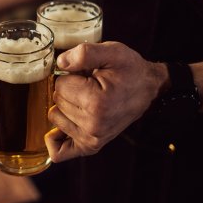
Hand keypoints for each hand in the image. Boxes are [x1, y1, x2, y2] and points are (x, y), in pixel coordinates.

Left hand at [45, 42, 166, 162]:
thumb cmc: (129, 70)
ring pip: (54, 117)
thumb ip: (84, 53)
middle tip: (89, 86)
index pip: (60, 84)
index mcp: (97, 102)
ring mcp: (92, 139)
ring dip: (65, 107)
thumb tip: (60, 63)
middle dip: (68, 89)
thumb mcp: (112, 52)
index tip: (87, 75)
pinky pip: (58, 151)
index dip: (71, 75)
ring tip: (87, 100)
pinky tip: (66, 123)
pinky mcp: (91, 147)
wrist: (148, 88)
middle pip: (57, 100)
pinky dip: (56, 138)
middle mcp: (94, 125)